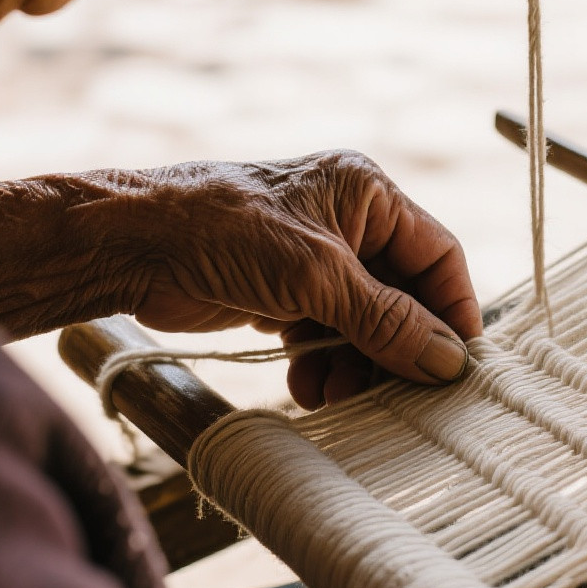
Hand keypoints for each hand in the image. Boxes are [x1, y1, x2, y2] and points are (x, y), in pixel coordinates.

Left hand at [0, 153, 481, 403]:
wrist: (128, 246)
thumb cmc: (223, 233)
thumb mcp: (318, 278)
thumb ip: (388, 320)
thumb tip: (449, 360)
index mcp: (367, 193)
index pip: (437, 253)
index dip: (452, 308)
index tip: (458, 364)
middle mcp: (347, 220)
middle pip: (401, 295)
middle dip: (396, 346)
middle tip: (396, 394)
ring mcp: (314, 257)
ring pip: (363, 321)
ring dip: (357, 362)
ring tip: (339, 394)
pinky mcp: (283, 289)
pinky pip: (325, 332)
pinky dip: (322, 361)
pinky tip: (308, 385)